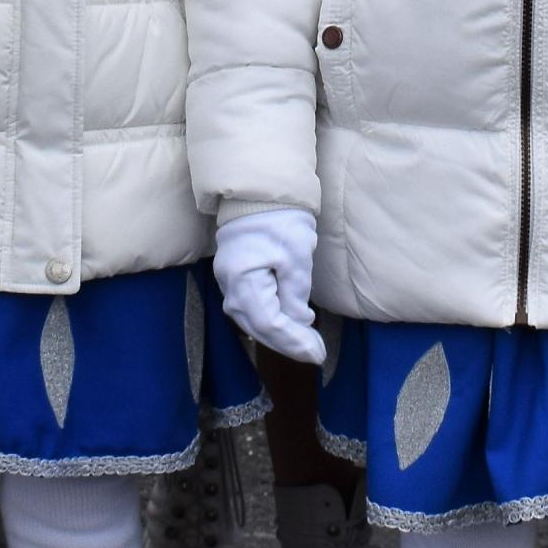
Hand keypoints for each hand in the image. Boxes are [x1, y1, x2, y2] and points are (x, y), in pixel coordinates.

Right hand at [214, 206, 323, 363]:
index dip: (294, 342)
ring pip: (253, 321)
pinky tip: (286, 325)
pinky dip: (269, 321)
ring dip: (279, 335)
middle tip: (316, 353)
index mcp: (243, 282)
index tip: (318, 353)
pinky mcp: (234, 277)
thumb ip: (295, 296)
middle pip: (259, 328)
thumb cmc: (280, 221)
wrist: (258, 193)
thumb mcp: (296, 259)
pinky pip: (251, 308)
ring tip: (305, 344)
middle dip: (289, 343)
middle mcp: (230, 287)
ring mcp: (228, 283)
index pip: (270, 324)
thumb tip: (299, 323)